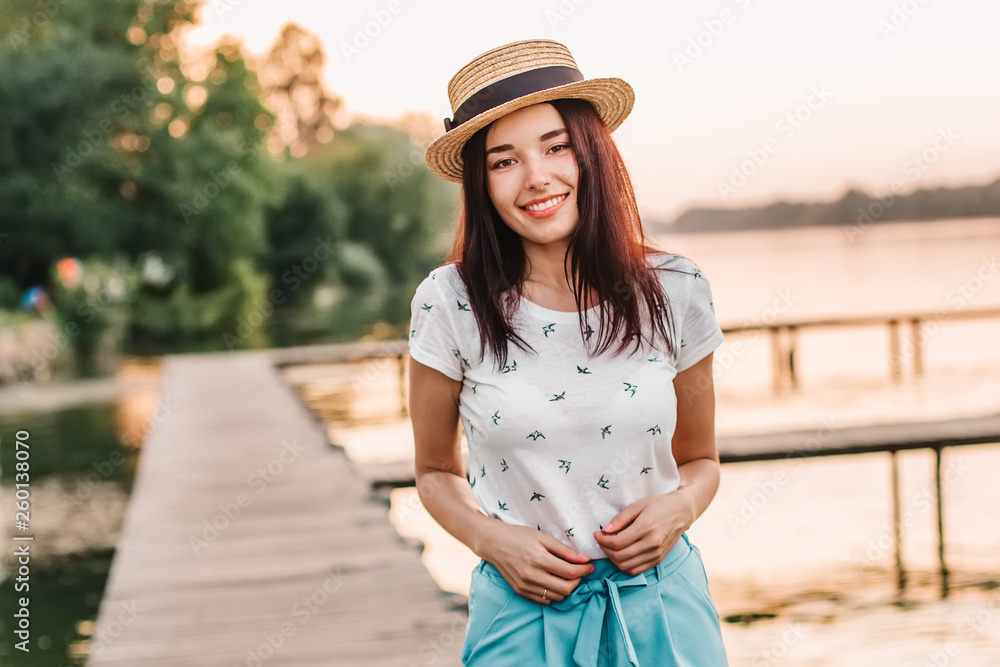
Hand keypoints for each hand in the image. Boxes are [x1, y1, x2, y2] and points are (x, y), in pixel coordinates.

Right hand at [480, 522, 594, 604]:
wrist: (494, 543)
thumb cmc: (519, 536)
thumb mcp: (543, 537)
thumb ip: (564, 550)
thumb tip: (584, 560)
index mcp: (539, 559)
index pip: (570, 572)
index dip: (584, 570)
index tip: (589, 566)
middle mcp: (532, 576)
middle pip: (566, 589)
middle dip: (578, 581)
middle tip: (580, 571)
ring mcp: (525, 586)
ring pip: (556, 597)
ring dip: (567, 588)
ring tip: (567, 576)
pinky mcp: (520, 591)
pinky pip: (544, 600)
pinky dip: (554, 594)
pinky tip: (554, 582)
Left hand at [593, 490, 695, 575]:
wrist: (682, 512)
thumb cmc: (659, 505)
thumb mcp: (638, 505)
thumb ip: (620, 519)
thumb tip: (605, 530)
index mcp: (646, 528)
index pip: (618, 543)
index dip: (602, 540)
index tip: (597, 534)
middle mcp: (652, 544)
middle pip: (620, 556)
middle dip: (605, 550)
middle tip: (601, 540)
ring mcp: (656, 554)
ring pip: (626, 566)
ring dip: (613, 559)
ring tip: (609, 546)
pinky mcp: (658, 560)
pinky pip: (636, 570)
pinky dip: (624, 565)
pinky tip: (620, 554)